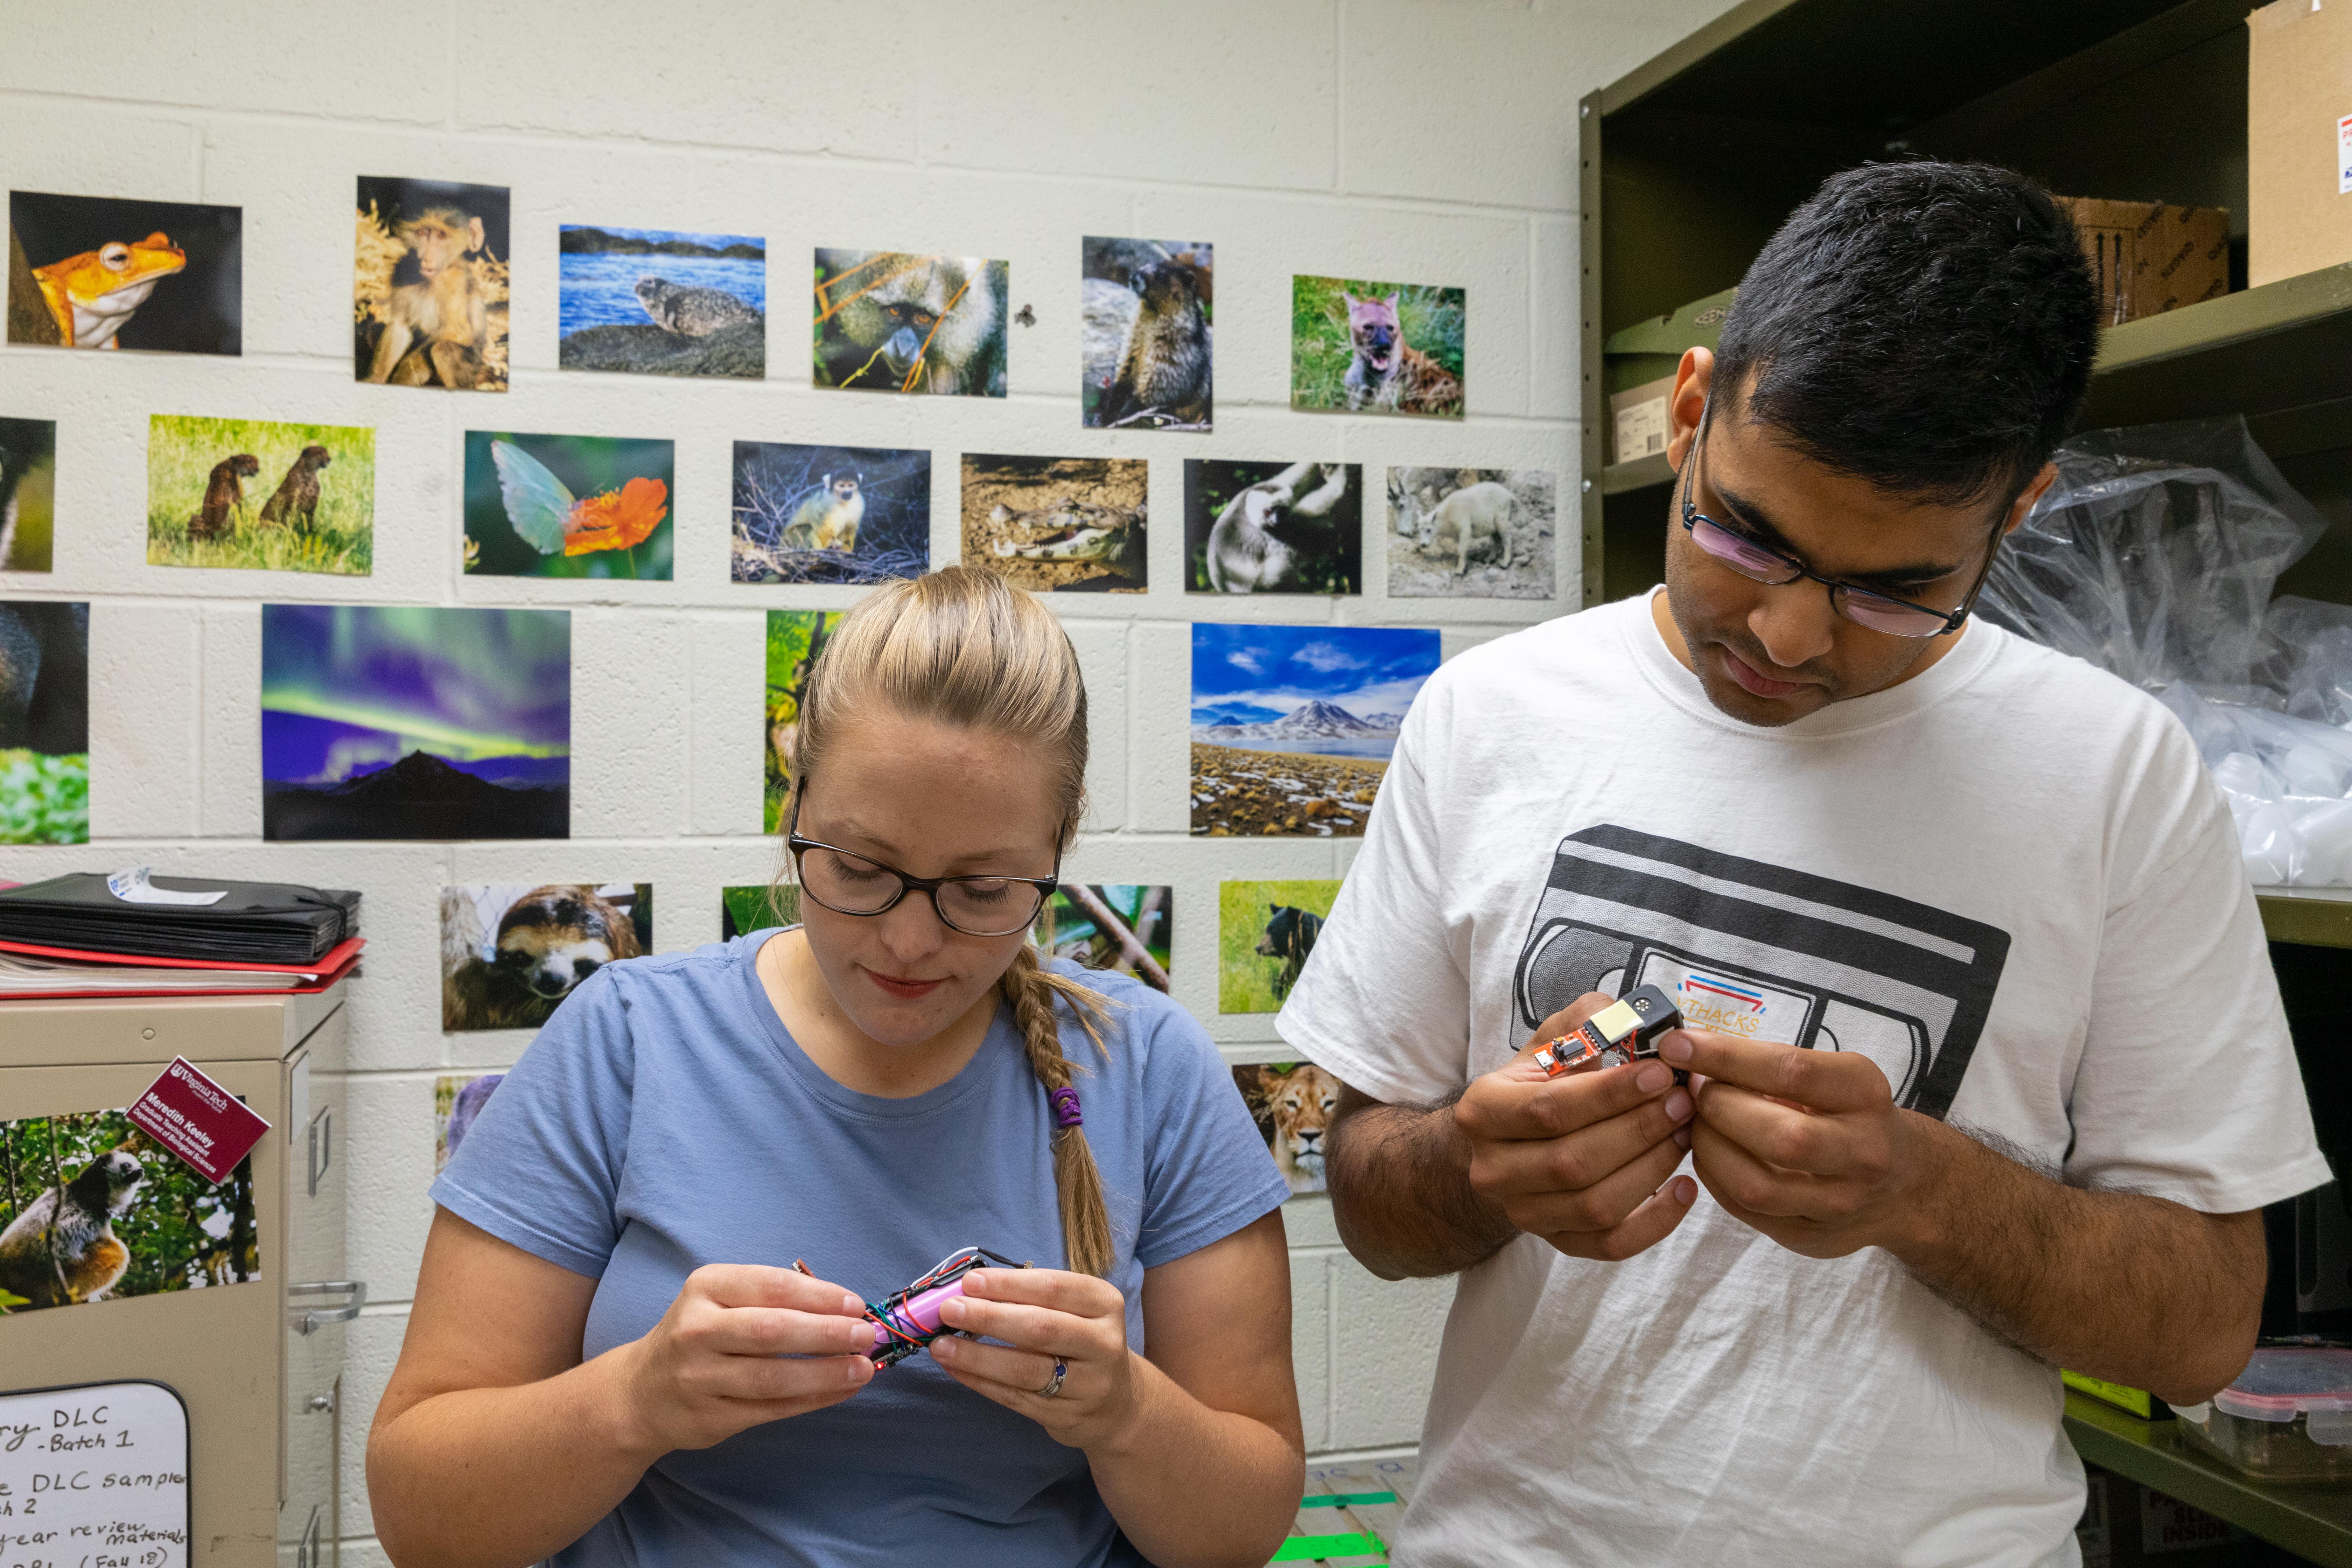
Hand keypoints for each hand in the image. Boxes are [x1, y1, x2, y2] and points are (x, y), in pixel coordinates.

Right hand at [612, 1264, 874, 1455]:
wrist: (641, 1393)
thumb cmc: (701, 1334)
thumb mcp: (723, 1299)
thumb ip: (774, 1298)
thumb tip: (845, 1308)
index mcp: (705, 1288)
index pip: (771, 1286)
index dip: (820, 1295)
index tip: (857, 1305)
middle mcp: (696, 1331)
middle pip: (773, 1331)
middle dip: (827, 1334)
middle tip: (866, 1336)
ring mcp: (699, 1378)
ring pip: (773, 1378)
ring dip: (826, 1373)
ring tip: (862, 1368)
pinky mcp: (710, 1418)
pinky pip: (772, 1409)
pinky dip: (813, 1400)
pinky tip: (841, 1390)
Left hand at [931, 1268, 1139, 1450]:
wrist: (1118, 1404)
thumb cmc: (1082, 1342)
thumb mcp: (1075, 1310)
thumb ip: (1032, 1298)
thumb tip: (969, 1290)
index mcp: (1105, 1305)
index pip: (1054, 1288)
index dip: (1009, 1285)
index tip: (969, 1281)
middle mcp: (1103, 1344)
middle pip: (1041, 1328)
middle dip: (989, 1318)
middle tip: (949, 1310)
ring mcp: (1087, 1386)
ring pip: (1026, 1370)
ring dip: (977, 1356)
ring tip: (941, 1345)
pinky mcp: (1067, 1418)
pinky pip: (1015, 1399)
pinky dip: (980, 1382)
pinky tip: (955, 1368)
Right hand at [1452, 992, 1698, 1262]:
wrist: (1503, 1144)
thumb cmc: (1537, 1085)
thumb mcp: (1548, 1043)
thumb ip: (1586, 1021)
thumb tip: (1634, 1017)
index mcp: (1483, 1111)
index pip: (1550, 1108)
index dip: (1610, 1094)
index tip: (1661, 1073)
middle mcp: (1493, 1169)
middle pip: (1573, 1161)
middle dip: (1638, 1130)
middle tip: (1684, 1103)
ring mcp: (1522, 1212)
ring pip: (1595, 1205)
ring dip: (1651, 1169)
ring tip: (1686, 1134)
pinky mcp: (1556, 1241)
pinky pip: (1610, 1245)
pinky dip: (1655, 1223)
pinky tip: (1685, 1189)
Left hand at [1661, 1029, 1940, 1258]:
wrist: (1904, 1184)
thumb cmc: (1851, 1115)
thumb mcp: (1832, 1077)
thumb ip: (1770, 1067)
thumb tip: (1693, 1054)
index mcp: (1865, 1094)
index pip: (1792, 1071)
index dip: (1727, 1057)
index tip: (1678, 1044)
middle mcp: (1863, 1152)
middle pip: (1779, 1136)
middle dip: (1719, 1108)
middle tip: (1695, 1091)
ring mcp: (1840, 1203)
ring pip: (1757, 1185)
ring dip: (1709, 1148)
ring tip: (1696, 1123)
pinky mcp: (1812, 1237)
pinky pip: (1746, 1210)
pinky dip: (1714, 1177)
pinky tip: (1709, 1153)